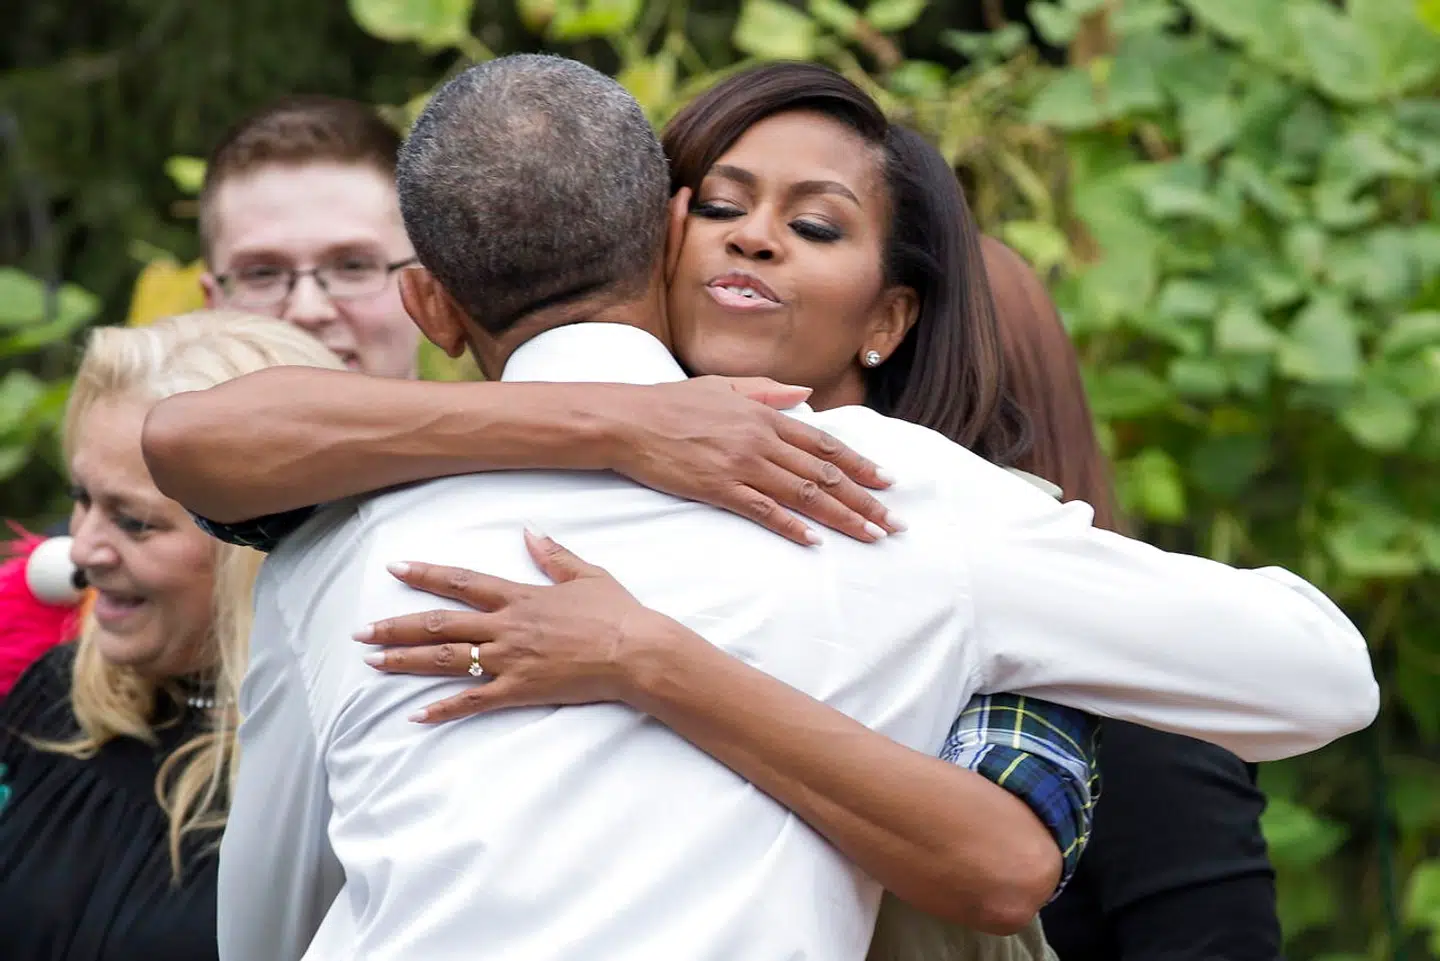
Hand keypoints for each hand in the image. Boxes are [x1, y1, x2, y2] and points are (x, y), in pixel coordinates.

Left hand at [358, 529, 676, 722]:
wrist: (635, 653)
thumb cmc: (617, 613)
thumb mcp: (587, 574)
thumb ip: (554, 555)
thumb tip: (529, 532)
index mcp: (520, 597)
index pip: (462, 581)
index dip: (426, 574)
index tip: (396, 569)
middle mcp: (506, 627)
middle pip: (440, 624)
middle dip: (397, 626)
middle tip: (362, 631)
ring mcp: (509, 661)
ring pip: (446, 660)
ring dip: (406, 661)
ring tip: (373, 662)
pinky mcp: (519, 691)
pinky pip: (473, 702)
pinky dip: (443, 709)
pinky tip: (417, 715)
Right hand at [603, 376, 903, 546]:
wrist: (628, 421)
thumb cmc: (672, 403)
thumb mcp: (724, 387)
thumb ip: (768, 391)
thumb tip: (806, 394)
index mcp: (765, 415)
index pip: (823, 444)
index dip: (859, 464)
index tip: (887, 482)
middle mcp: (760, 440)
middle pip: (823, 473)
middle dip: (863, 499)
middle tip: (893, 522)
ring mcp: (741, 465)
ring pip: (803, 494)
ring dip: (841, 517)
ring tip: (869, 535)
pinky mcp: (718, 488)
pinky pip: (764, 511)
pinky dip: (791, 526)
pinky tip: (814, 541)